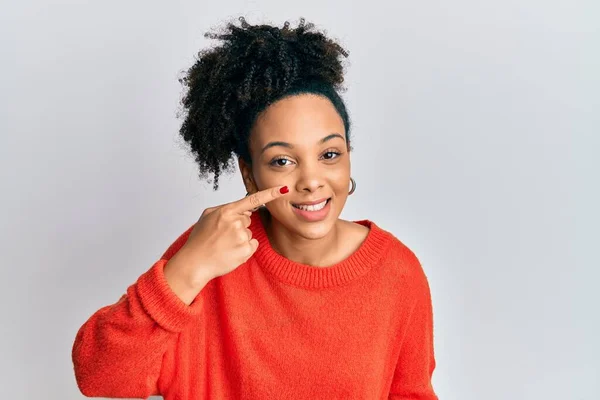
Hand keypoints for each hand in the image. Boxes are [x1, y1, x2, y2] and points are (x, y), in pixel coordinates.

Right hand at [173, 185, 288, 284]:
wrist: (194, 263)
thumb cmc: (199, 240)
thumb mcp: (207, 216)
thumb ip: (226, 208)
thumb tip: (242, 208)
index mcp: (227, 211)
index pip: (253, 199)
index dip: (270, 193)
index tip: (284, 189)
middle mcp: (236, 222)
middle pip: (247, 219)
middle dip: (238, 225)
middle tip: (222, 235)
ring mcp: (242, 237)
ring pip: (249, 232)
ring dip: (240, 238)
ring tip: (224, 245)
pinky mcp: (246, 250)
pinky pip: (252, 245)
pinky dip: (244, 249)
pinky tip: (231, 252)